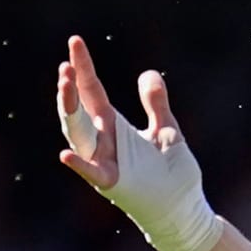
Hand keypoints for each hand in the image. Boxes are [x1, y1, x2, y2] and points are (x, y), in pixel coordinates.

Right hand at [56, 35, 223, 250]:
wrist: (185, 209)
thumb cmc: (174, 174)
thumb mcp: (167, 130)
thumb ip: (156, 103)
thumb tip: (148, 72)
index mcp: (114, 126)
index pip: (93, 91)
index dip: (83, 67)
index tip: (75, 41)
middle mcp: (104, 141)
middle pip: (79, 109)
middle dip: (71, 87)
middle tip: (67, 64)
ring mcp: (106, 161)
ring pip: (79, 134)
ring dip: (70, 111)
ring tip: (65, 85)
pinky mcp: (113, 182)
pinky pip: (92, 173)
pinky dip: (80, 164)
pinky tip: (65, 154)